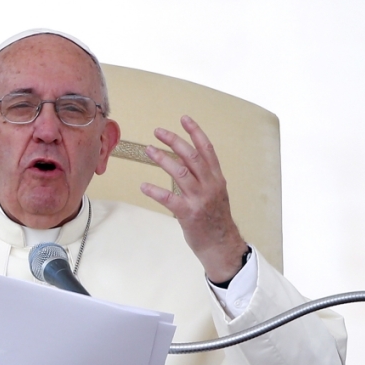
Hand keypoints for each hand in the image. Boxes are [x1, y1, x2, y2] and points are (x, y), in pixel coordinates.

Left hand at [141, 115, 248, 282]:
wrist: (221, 245)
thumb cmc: (215, 220)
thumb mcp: (216, 194)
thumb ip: (204, 178)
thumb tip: (186, 161)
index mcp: (217, 179)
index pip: (207, 149)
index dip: (195, 132)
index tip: (184, 119)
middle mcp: (210, 186)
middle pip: (191, 156)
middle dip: (174, 140)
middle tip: (158, 132)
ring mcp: (199, 199)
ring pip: (180, 172)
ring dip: (161, 159)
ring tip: (148, 150)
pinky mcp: (188, 214)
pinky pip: (169, 198)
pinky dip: (154, 191)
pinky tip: (143, 186)